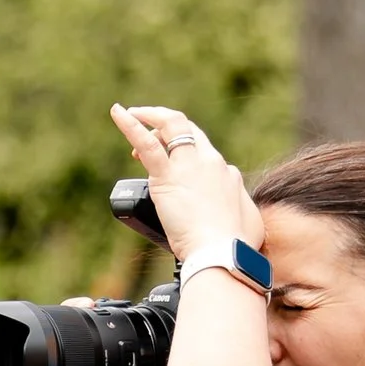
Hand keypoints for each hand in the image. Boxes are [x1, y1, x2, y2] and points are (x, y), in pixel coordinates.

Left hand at [109, 104, 262, 263]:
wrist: (223, 252)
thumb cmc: (235, 246)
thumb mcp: (246, 221)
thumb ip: (237, 208)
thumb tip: (233, 210)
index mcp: (226, 173)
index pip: (204, 151)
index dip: (186, 151)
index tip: (174, 168)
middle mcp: (210, 161)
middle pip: (188, 130)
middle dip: (167, 126)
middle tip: (150, 135)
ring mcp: (188, 166)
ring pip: (169, 126)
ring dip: (149, 117)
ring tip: (131, 114)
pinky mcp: (166, 177)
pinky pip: (146, 144)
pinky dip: (130, 125)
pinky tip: (118, 113)